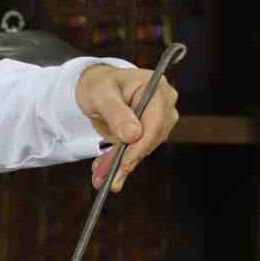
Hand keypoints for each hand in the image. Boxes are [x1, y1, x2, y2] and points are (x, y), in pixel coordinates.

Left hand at [74, 64, 178, 192]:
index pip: (155, 122)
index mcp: (155, 87)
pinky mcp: (151, 133)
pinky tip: (107, 171)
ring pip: (144, 148)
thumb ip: (116, 113)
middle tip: (106, 176)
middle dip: (127, 159)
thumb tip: (133, 135)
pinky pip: (138, 151)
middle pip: (151, 138)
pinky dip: (122, 162)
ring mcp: (160, 119)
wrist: (95, 88)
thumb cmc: (98, 84)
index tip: (124, 162)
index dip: (140, 145)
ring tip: (100, 175)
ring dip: (122, 164)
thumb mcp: (101, 95)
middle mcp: (163, 103)